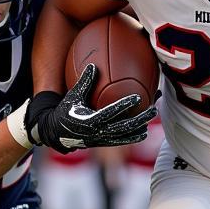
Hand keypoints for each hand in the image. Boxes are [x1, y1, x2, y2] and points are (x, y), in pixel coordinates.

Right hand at [25, 63, 156, 153]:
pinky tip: (143, 131)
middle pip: (124, 127)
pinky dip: (133, 137)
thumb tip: (93, 65)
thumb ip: (84, 82)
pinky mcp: (103, 143)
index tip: (137, 98)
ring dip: (140, 127)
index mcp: (91, 120)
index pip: (111, 112)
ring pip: (125, 135)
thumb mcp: (72, 97)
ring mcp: (102, 139)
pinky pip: (121, 141)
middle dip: (140, 119)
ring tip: (151, 118)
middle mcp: (98, 132)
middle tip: (153, 109)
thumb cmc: (65, 111)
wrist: (56, 133)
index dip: (125, 106)